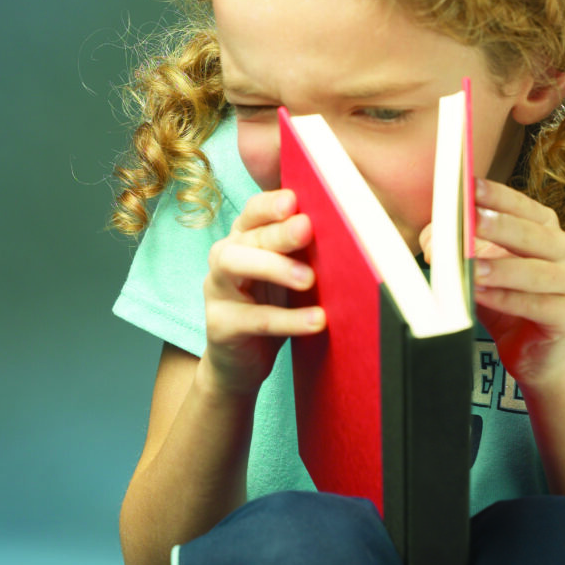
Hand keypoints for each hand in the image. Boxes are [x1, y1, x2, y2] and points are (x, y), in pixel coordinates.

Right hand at [202, 189, 325, 395]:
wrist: (239, 364)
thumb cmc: (269, 310)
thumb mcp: (286, 276)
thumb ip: (302, 253)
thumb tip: (347, 230)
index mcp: (243, 240)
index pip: (253, 212)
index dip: (270, 204)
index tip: (294, 200)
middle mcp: (224, 259)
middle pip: (248, 236)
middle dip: (278, 232)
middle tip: (307, 229)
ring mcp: (216, 291)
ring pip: (235, 266)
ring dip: (273, 267)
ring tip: (308, 279)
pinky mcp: (220, 325)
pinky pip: (253, 319)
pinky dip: (287, 320)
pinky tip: (316, 321)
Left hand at [423, 179, 564, 392]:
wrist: (527, 350)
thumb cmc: (501, 299)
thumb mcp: (475, 266)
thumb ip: (454, 247)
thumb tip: (434, 242)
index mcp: (544, 230)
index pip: (522, 206)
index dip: (497, 196)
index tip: (470, 187)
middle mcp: (564, 251)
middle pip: (535, 234)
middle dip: (500, 226)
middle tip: (471, 221)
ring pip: (538, 272)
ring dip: (502, 268)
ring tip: (471, 267)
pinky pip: (538, 305)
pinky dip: (506, 299)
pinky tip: (480, 295)